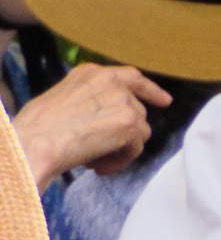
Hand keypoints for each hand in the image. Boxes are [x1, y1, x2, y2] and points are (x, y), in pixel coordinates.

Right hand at [9, 63, 167, 181]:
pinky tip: (97, 166)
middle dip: (122, 135)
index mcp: (92, 73)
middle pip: (138, 112)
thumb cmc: (39, 128)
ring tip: (91, 158)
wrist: (35, 142)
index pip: (131, 77)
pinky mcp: (130, 123)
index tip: (166, 101)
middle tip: (95, 150)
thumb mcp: (64, 99)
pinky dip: (118, 161)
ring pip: (139, 132)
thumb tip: (112, 114)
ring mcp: (123, 100)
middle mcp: (110, 81)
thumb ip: (92, 99)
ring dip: (118, 150)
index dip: (150, 90)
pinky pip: (136, 149)